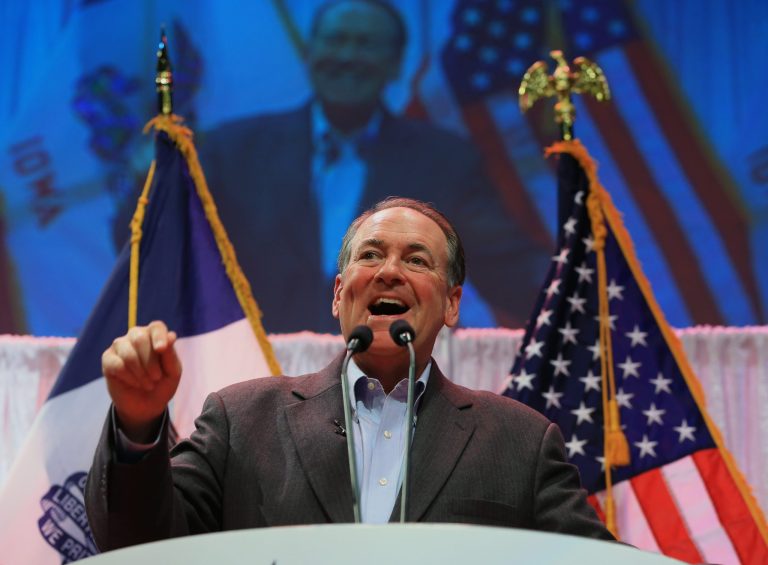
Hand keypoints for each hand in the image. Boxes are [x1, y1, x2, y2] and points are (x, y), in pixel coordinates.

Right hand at [102, 320, 181, 441]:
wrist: (146, 405)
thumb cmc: (162, 383)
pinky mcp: (108, 359)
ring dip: (140, 372)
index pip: (156, 326)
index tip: (161, 350)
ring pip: (127, 352)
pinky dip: (129, 377)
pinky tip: (135, 383)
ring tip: (148, 384)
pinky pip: (117, 364)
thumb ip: (170, 354)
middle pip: (140, 338)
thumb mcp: (172, 372)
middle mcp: (136, 335)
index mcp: (155, 335)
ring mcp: (120, 345)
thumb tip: (171, 335)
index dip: (159, 336)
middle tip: (156, 378)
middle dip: (150, 361)